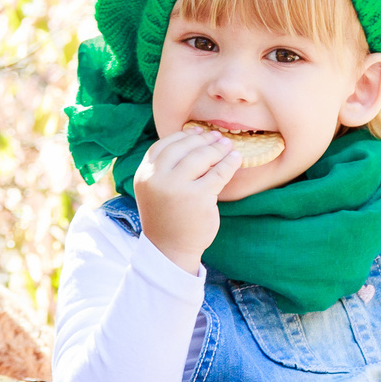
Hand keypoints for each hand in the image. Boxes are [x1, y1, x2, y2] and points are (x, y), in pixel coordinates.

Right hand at [132, 127, 242, 271]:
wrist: (170, 250)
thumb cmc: (166, 216)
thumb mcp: (156, 189)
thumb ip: (165, 167)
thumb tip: (193, 135)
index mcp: (144, 175)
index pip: (163, 145)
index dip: (183, 136)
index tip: (198, 131)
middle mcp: (157, 179)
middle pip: (184, 147)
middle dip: (203, 139)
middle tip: (218, 137)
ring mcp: (178, 188)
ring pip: (202, 157)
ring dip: (218, 148)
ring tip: (227, 146)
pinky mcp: (199, 197)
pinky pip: (218, 173)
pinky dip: (229, 163)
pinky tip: (235, 159)